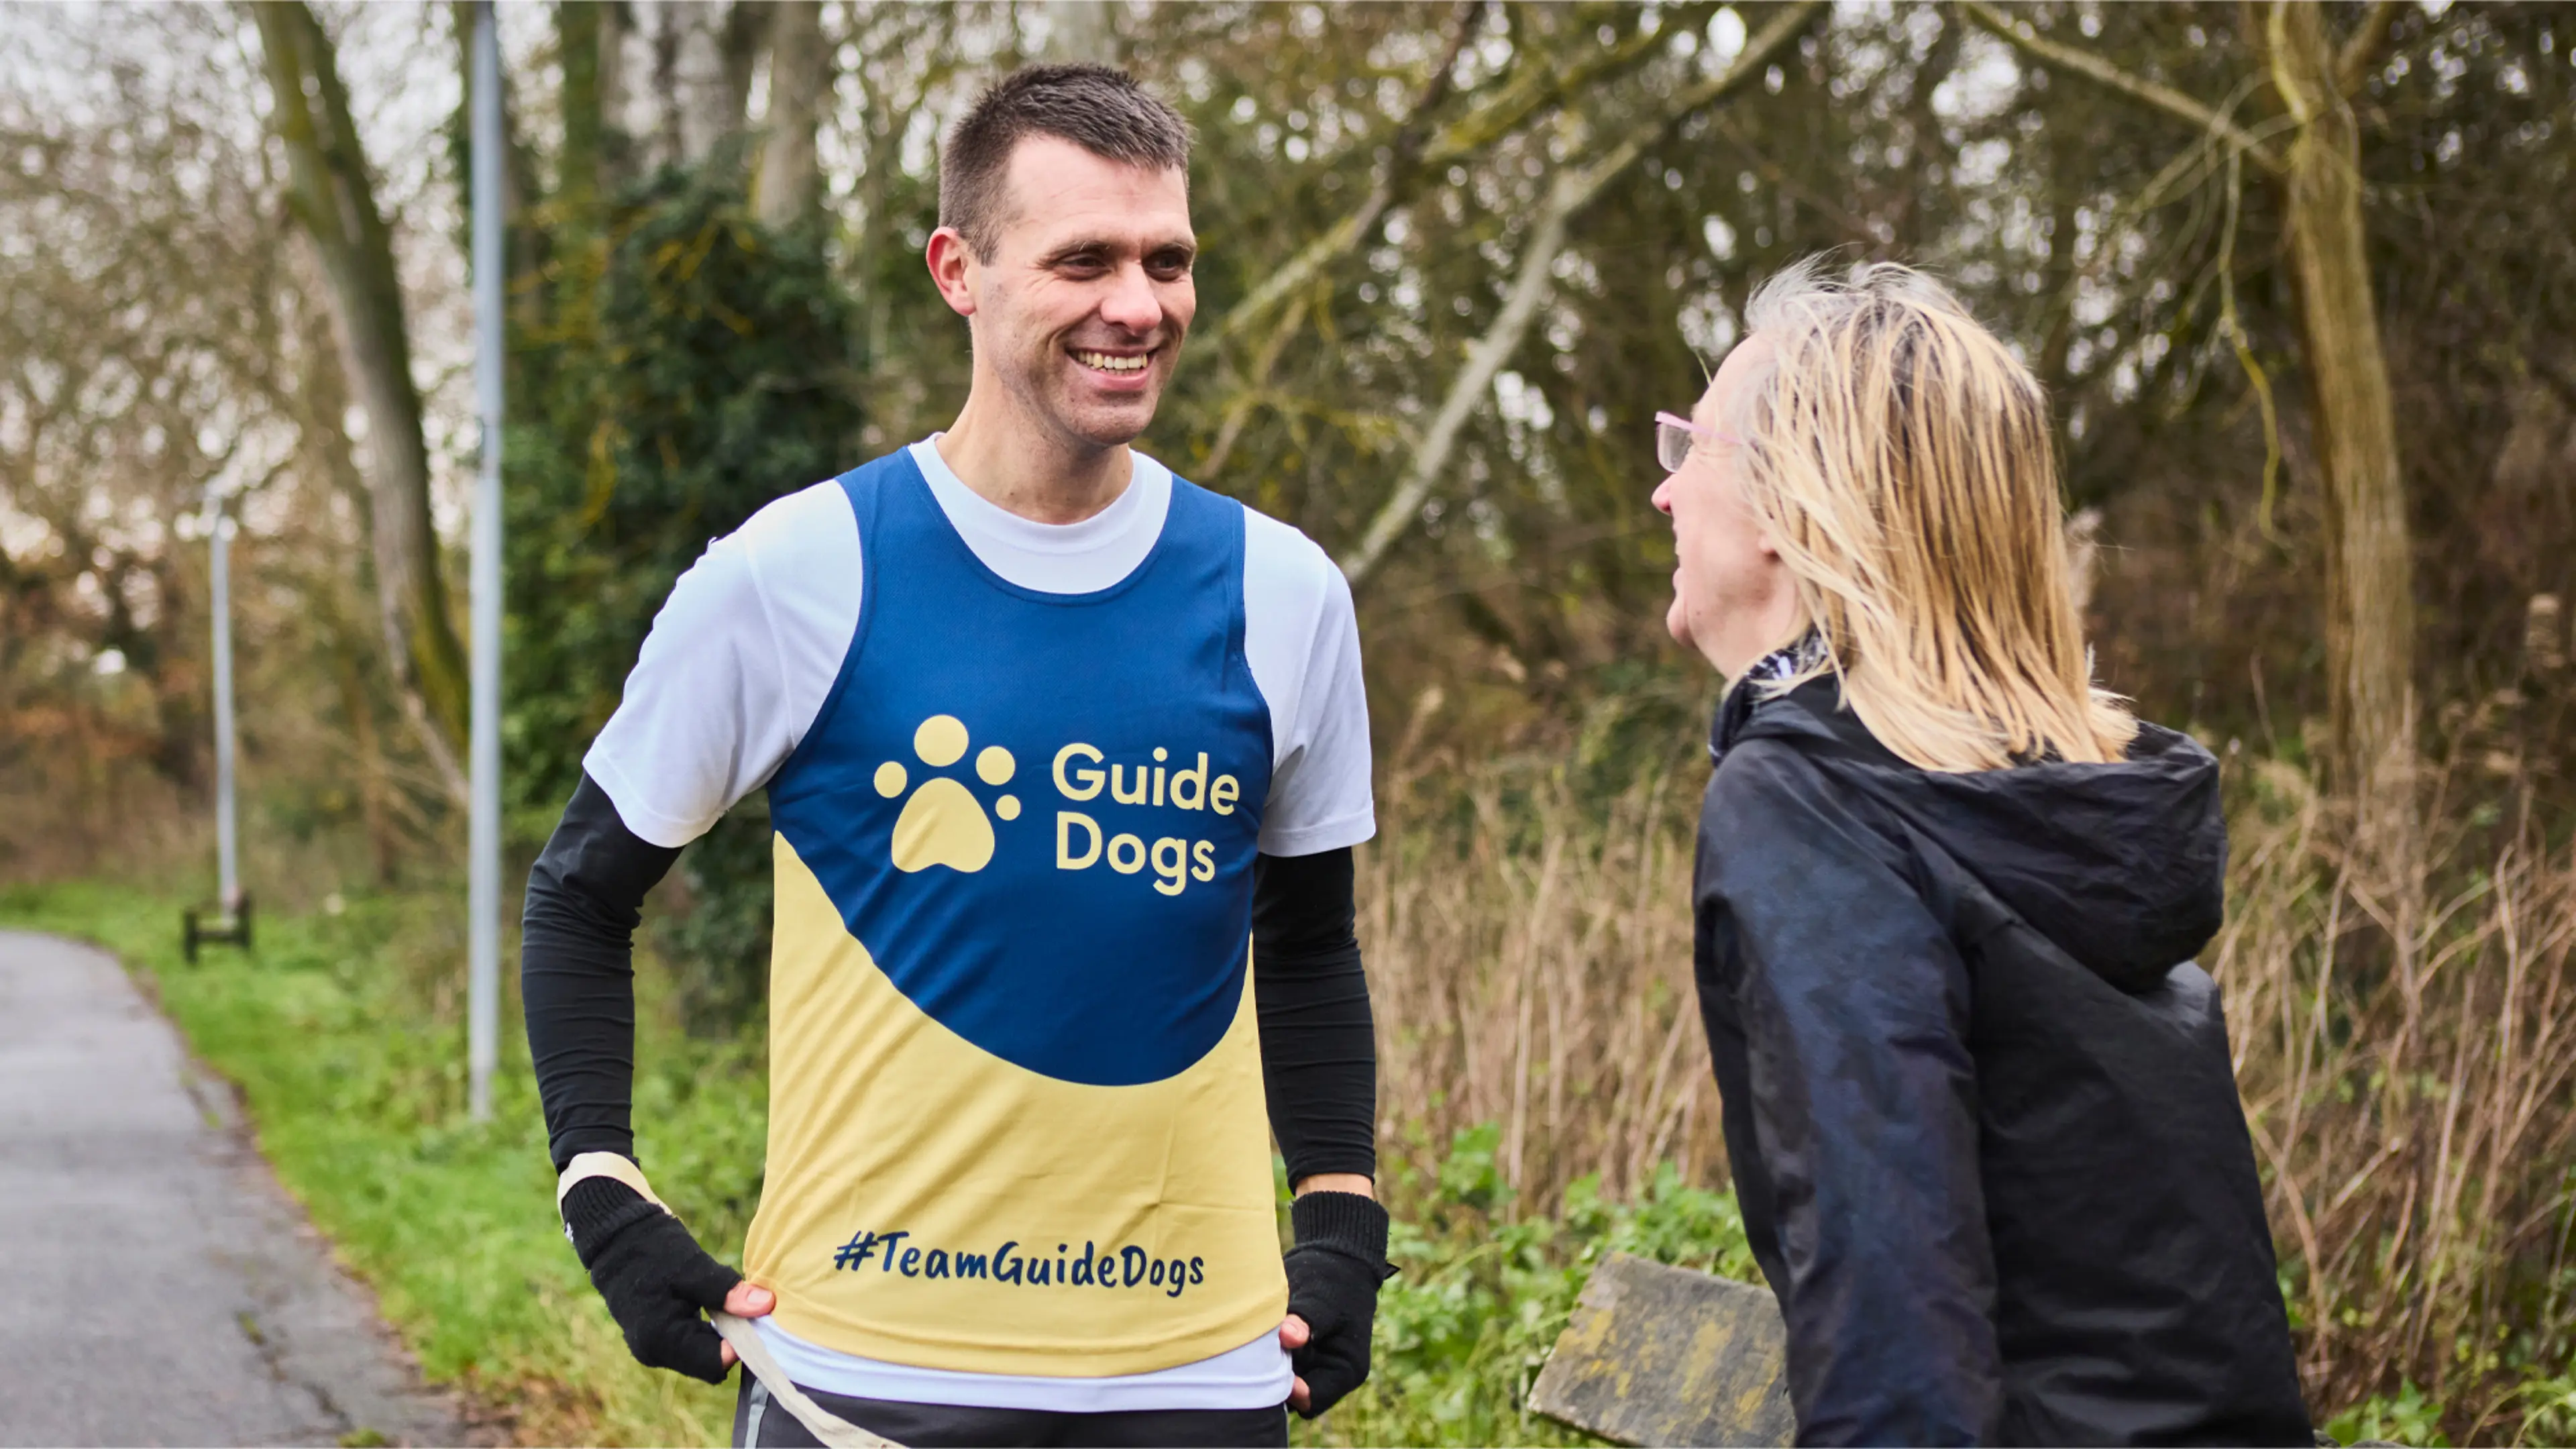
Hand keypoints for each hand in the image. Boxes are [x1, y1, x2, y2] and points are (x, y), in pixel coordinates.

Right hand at [561, 1176, 769, 1383]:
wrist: (615, 1235)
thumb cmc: (651, 1248)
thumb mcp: (693, 1266)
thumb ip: (727, 1291)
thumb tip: (766, 1305)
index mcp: (660, 1339)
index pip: (714, 1364)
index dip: (742, 1345)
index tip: (757, 1317)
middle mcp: (654, 1352)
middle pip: (709, 1362)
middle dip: (734, 1339)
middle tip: (749, 1306)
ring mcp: (653, 1346)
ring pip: (703, 1352)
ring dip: (723, 1333)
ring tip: (733, 1301)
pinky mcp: (657, 1336)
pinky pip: (692, 1342)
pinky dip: (710, 1328)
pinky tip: (716, 1304)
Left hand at [1281, 1189, 1393, 1418]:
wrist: (1332, 1258)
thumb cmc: (1335, 1279)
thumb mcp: (1324, 1298)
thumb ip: (1307, 1320)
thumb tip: (1288, 1338)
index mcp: (1344, 1371)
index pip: (1312, 1400)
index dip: (1291, 1390)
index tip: (1276, 1363)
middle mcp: (1324, 1375)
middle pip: (1289, 1395)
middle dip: (1273, 1375)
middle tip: (1261, 1346)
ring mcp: (1304, 1366)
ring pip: (1274, 1379)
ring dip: (1264, 1361)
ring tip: (1259, 1333)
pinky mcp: (1288, 1355)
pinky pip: (1267, 1362)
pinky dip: (1259, 1350)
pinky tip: (1253, 1329)